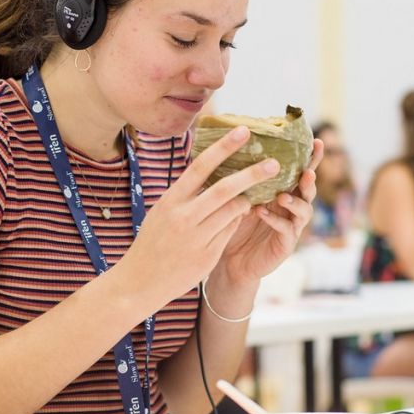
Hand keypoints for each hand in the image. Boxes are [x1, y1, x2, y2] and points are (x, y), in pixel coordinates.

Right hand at [117, 126, 281, 302]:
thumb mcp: (162, 211)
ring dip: (247, 199)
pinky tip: (243, 213)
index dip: (223, 147)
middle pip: (224, 189)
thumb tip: (213, 171)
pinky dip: (238, 219)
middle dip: (251, 174)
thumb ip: (186, 194)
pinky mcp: (208, 255)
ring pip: (232, 211)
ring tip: (259, 190)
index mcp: (171, 200)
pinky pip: (230, 231)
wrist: (139, 282)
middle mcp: (184, 217)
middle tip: (274, 163)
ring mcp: (197, 237)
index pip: (200, 167)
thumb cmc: (152, 241)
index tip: (243, 131)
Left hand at [217, 139, 324, 285]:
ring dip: (295, 202)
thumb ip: (246, 179)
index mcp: (284, 190)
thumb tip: (235, 148)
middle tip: (307, 173)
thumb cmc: (235, 223)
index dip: (311, 158)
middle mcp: (292, 206)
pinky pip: (286, 230)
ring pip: (304, 211)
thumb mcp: (239, 196)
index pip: (300, 170)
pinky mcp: (286, 244)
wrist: (231, 260)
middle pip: (308, 189)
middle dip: (310, 180)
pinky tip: (263, 213)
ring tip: (282, 197)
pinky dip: (276, 220)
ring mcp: (292, 226)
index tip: (316, 142)